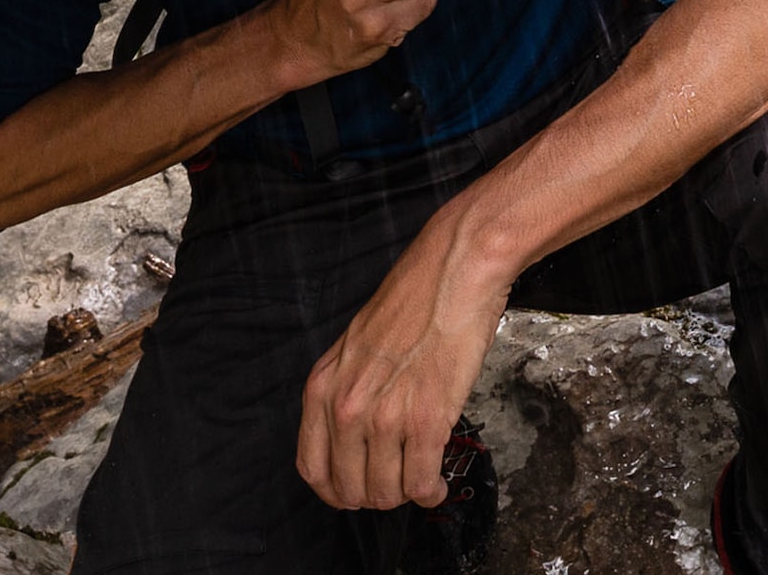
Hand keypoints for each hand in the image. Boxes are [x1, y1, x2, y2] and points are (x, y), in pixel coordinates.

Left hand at [298, 213, 509, 509]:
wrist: (455, 271)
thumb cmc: (414, 299)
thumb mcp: (355, 346)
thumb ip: (347, 390)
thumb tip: (355, 436)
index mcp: (323, 387)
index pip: (313, 468)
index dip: (335, 490)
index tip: (353, 491)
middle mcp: (347, 407)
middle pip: (349, 489)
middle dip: (375, 496)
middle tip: (395, 486)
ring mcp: (386, 416)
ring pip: (386, 492)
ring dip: (405, 496)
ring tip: (420, 483)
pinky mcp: (426, 419)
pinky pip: (420, 481)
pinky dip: (430, 491)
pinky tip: (436, 483)